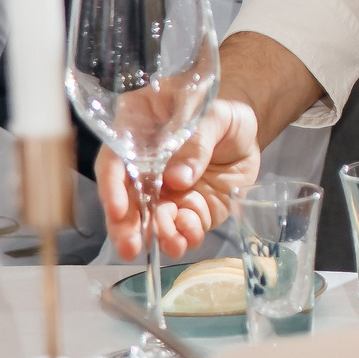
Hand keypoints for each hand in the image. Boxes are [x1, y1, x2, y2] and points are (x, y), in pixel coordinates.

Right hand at [97, 98, 262, 261]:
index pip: (114, 160)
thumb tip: (178, 179)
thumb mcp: (214, 116)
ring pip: (151, 219)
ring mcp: (163, 192)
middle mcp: (142, 167)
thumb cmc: (221, 110)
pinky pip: (181, 227)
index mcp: (136, 132)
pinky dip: (184, 236)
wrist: (246, 132)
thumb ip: (196, 143)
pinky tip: (190, 238)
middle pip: (125, 198)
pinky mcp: (186, 209)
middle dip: (126, 225)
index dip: (112, 186)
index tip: (118, 209)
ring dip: (158, 236)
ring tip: (172, 246)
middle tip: (130, 246)